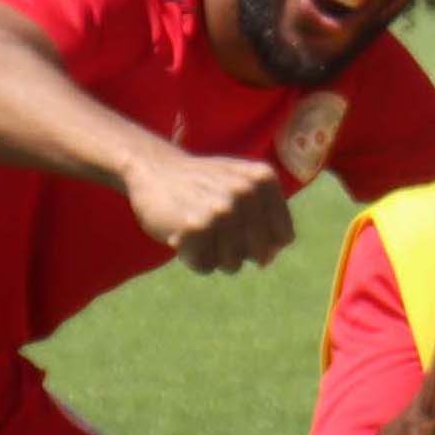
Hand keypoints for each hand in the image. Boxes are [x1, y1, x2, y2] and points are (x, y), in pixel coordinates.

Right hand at [129, 145, 295, 272]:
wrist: (152, 168)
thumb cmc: (204, 184)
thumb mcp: (243, 186)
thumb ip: (266, 220)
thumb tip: (267, 259)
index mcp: (264, 179)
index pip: (283, 237)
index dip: (263, 241)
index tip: (240, 226)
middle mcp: (246, 192)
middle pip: (260, 254)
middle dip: (238, 251)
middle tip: (214, 228)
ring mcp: (221, 210)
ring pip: (233, 264)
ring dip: (214, 256)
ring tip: (199, 229)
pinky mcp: (194, 227)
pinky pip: (205, 266)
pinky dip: (193, 258)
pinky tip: (182, 235)